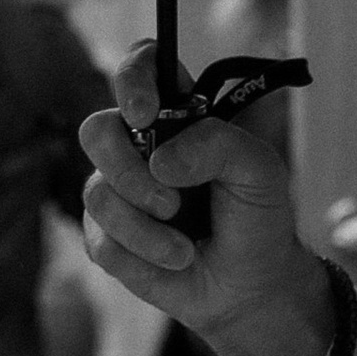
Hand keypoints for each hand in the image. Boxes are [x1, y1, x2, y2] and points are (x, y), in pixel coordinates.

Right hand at [80, 40, 332, 355]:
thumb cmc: (257, 218)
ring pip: (97, 194)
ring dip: (146, 229)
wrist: (251, 287)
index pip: (140, 67)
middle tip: (171, 202)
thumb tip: (159, 162)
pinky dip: (142, 257)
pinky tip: (174, 261)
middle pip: (96, 131)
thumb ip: (218, 145)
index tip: (145, 114)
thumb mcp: (260, 172)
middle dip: (127, 171)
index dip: (133, 79)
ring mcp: (117, 192)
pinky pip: (101, 240)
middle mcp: (138, 148)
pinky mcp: (105, 237)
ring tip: (186, 249)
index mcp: (175, 117)